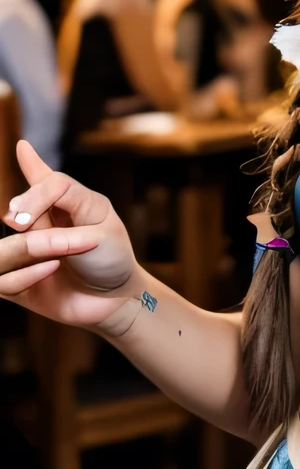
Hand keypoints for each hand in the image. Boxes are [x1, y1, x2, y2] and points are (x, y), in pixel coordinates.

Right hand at [0, 141, 136, 328]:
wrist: (119, 300)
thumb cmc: (112, 257)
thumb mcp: (97, 222)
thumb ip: (57, 200)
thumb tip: (18, 169)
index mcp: (61, 201)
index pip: (43, 182)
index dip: (36, 195)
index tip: (32, 209)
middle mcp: (39, 224)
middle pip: (16, 215)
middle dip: (26, 219)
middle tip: (29, 226)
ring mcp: (27, 254)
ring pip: (2, 251)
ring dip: (25, 249)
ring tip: (56, 258)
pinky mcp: (19, 284)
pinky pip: (2, 281)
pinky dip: (21, 276)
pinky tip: (50, 270)